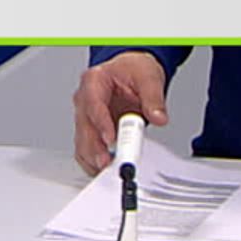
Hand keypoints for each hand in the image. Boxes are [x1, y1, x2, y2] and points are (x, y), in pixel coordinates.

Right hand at [72, 52, 168, 174]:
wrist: (130, 71)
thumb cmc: (133, 71)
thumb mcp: (148, 77)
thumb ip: (153, 98)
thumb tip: (158, 117)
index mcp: (94, 81)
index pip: (93, 105)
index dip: (101, 125)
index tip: (111, 141)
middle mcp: (84, 99)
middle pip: (84, 128)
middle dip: (95, 149)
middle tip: (109, 163)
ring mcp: (85, 116)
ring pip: (82, 142)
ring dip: (93, 158)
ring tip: (110, 170)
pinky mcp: (90, 131)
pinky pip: (86, 149)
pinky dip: (94, 161)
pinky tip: (105, 170)